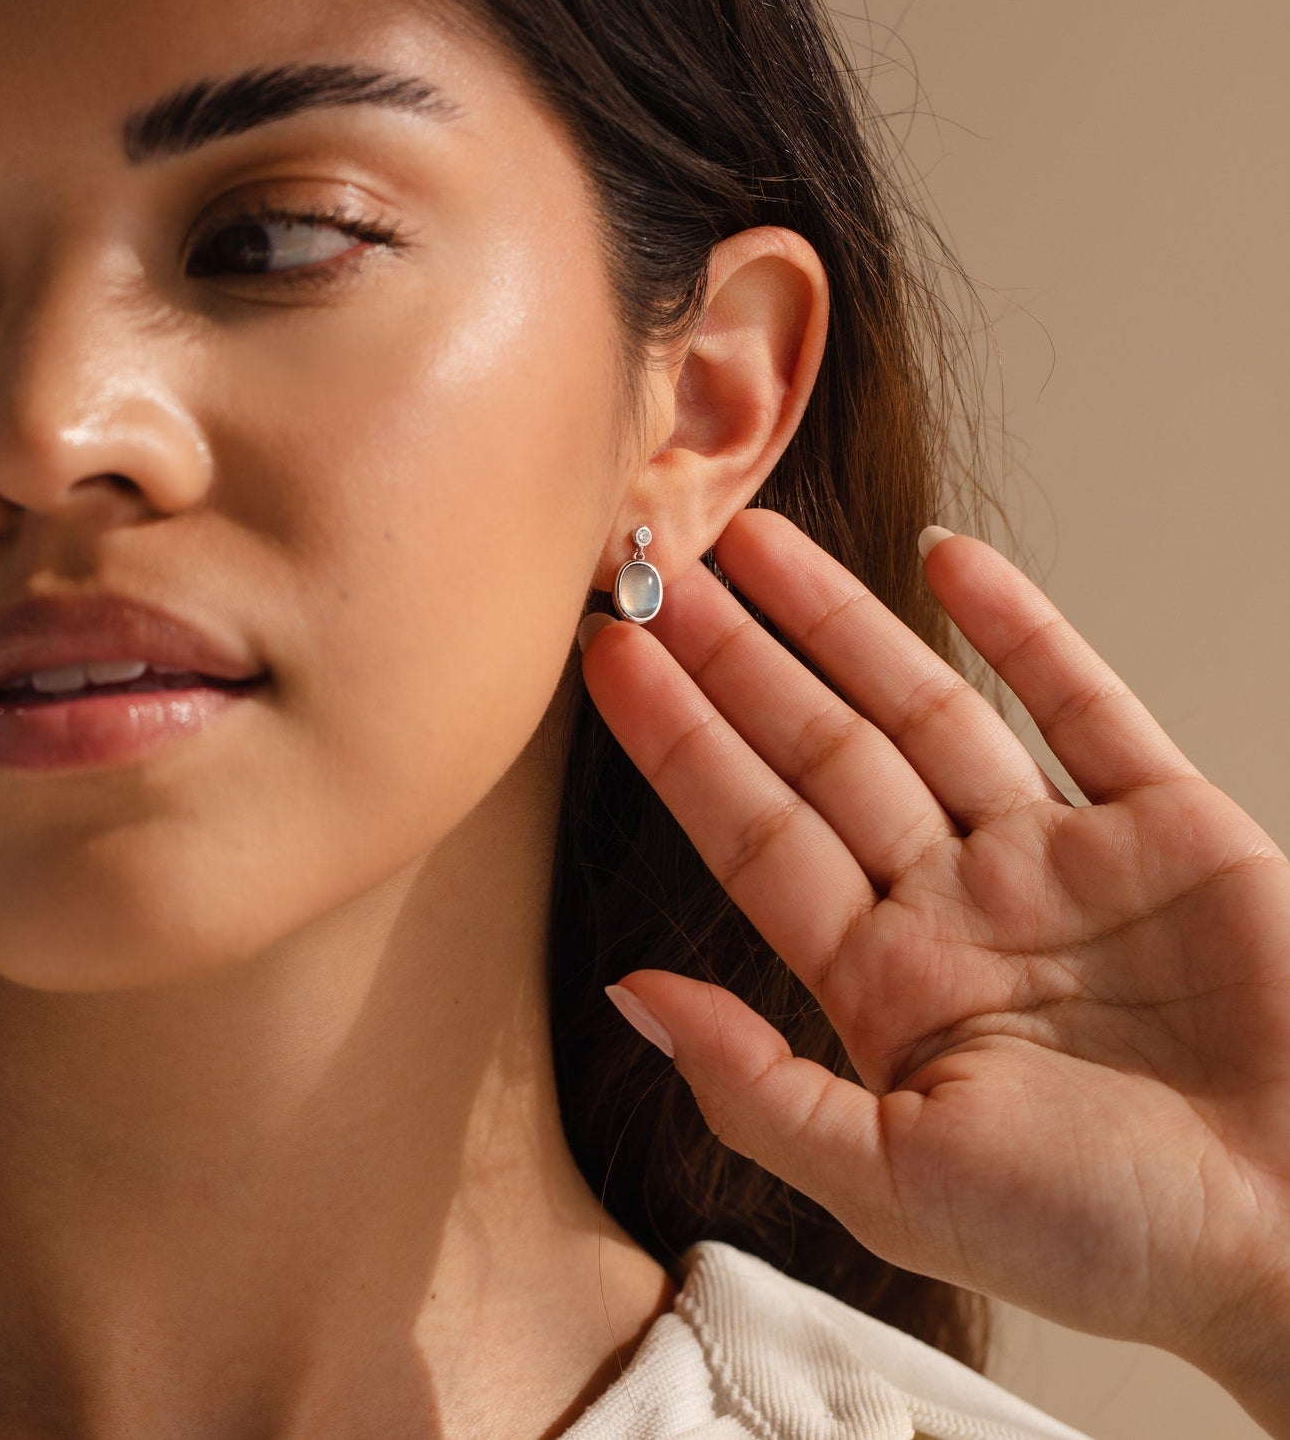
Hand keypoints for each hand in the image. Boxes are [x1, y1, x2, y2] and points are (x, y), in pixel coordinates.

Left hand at [577, 510, 1289, 1420]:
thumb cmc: (1115, 1239)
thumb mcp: (897, 1187)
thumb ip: (755, 1089)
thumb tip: (629, 998)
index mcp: (887, 982)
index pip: (752, 830)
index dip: (677, 739)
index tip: (611, 654)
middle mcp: (957, 904)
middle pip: (817, 750)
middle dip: (735, 658)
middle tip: (658, 567)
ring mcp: (1058, 858)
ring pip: (924, 708)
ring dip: (840, 620)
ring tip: (757, 540)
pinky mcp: (1168, 828)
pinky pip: (1080, 702)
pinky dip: (1019, 627)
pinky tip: (945, 560)